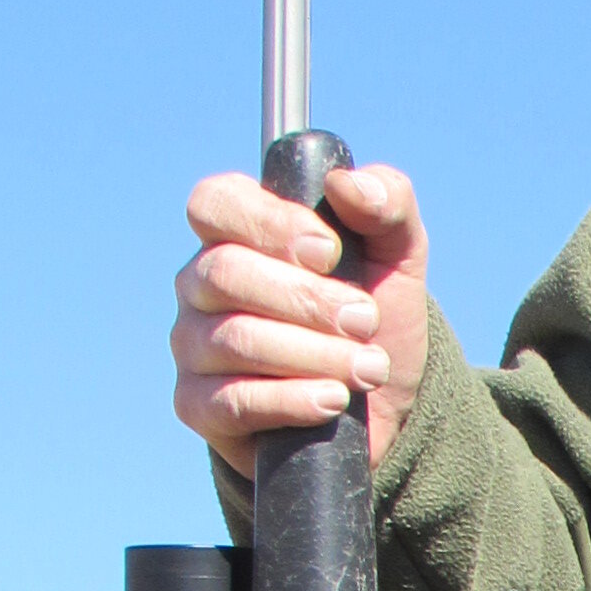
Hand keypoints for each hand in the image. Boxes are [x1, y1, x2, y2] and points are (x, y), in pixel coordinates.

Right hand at [170, 162, 431, 474]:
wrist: (381, 403)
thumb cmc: (373, 315)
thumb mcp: (396, 254)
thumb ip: (386, 202)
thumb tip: (347, 184)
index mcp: (236, 231)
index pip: (216, 203)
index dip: (270, 223)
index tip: (329, 253)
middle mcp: (201, 283)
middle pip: (226, 273)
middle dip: (308, 300)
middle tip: (365, 321)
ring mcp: (194, 345)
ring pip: (235, 339)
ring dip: (314, 354)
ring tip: (368, 368)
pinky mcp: (198, 406)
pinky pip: (232, 400)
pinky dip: (292, 399)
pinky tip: (333, 399)